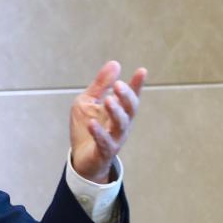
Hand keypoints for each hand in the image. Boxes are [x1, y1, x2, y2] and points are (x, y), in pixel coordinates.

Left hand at [70, 61, 146, 182]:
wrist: (81, 159)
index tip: (142, 71)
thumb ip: (101, 85)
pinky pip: (104, 143)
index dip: (137, 84)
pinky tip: (92, 123)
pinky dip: (99, 133)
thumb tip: (115, 63)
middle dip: (126, 97)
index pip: (131, 96)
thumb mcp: (88, 101)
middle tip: (118, 85)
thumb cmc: (86, 128)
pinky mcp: (103, 152)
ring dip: (116, 112)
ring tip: (109, 100)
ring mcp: (114, 139)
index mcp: (119, 111)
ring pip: (121, 125)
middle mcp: (121, 124)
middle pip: (130, 109)